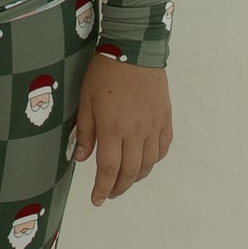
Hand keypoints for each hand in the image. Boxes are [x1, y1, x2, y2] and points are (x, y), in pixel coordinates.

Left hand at [73, 54, 171, 203]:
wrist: (135, 49)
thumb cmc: (105, 71)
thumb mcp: (86, 99)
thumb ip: (85, 131)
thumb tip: (83, 158)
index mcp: (113, 128)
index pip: (109, 169)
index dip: (102, 188)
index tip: (97, 200)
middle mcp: (136, 132)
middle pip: (130, 172)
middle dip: (118, 188)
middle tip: (109, 193)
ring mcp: (153, 126)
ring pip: (148, 163)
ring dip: (136, 177)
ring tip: (125, 180)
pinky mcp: (165, 118)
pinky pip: (163, 147)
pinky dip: (154, 160)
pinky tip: (145, 161)